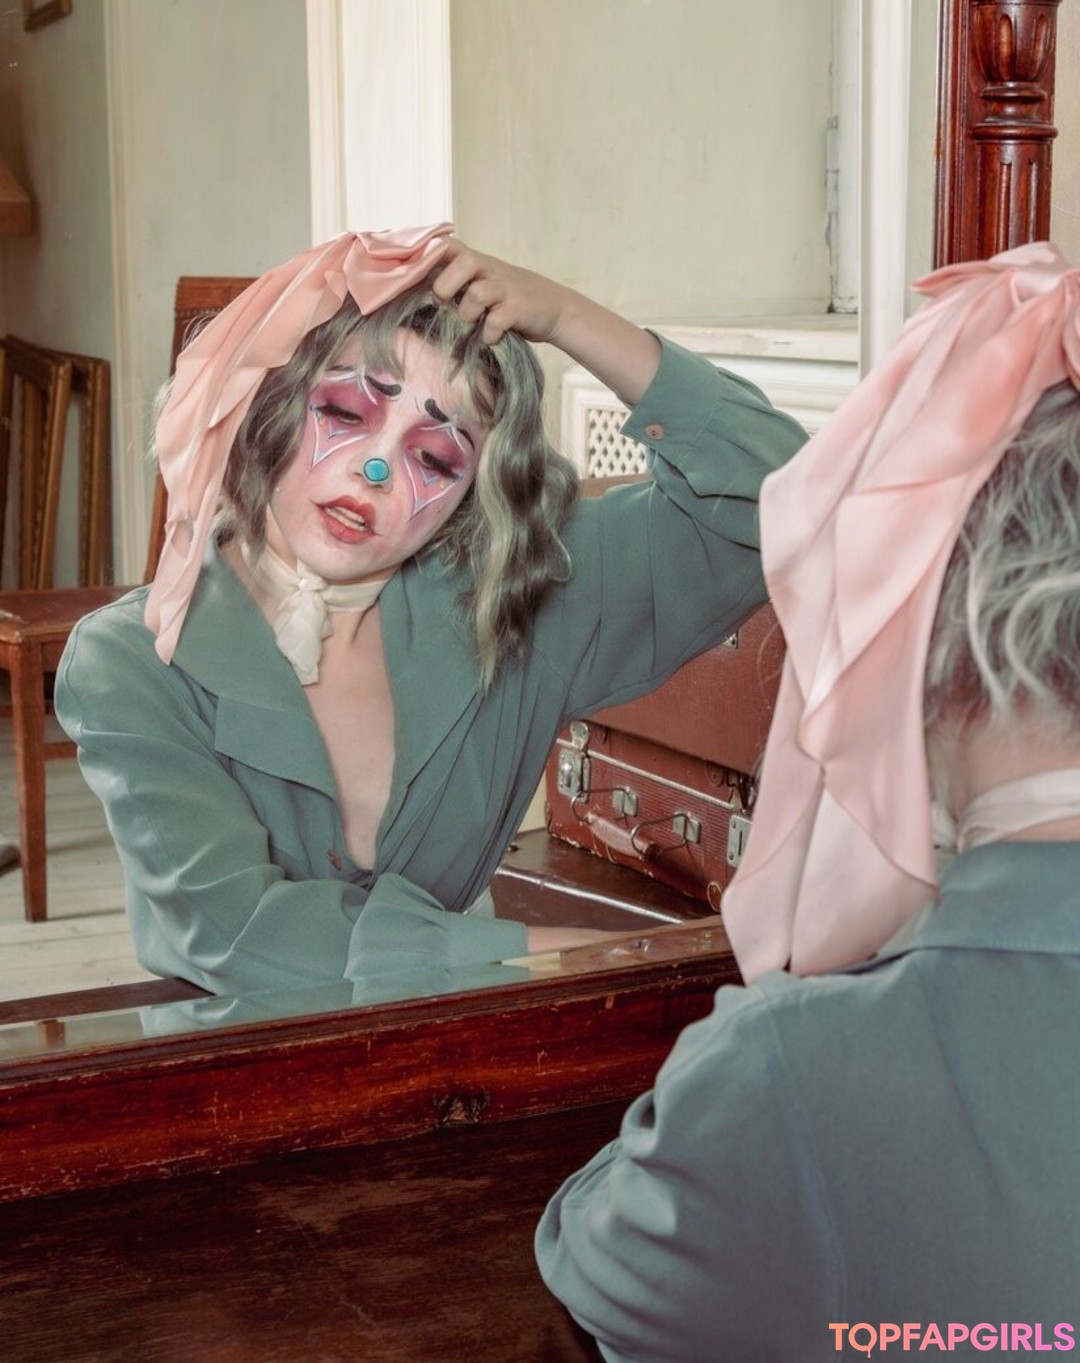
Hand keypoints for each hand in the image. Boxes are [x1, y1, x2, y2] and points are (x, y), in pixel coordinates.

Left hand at [431, 237, 661, 404]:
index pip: (448, 245)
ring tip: (473, 323)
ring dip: (468, 313)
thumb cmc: (509, 298)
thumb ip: (457, 280)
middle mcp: (492, 271)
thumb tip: (417, 291)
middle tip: (444, 302)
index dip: (428, 255)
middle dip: (446, 284)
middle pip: (464, 262)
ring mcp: (507, 289)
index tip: (414, 275)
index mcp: (478, 262)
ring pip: (477, 293)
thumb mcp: (484, 281)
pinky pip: (496, 321)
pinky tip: (491, 337)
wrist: (555, 308)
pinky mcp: (519, 310)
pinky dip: (489, 334)